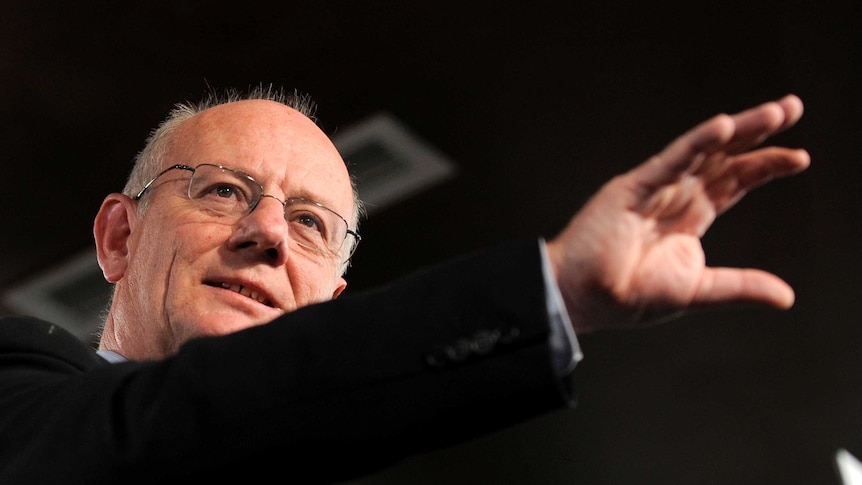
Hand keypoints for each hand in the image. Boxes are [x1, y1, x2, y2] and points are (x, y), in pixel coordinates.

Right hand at [546, 95, 809, 332]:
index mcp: (688, 218)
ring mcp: (654, 188)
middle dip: (759, 133)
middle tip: (792, 107)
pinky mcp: (632, 188)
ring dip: (738, 130)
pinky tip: (723, 127)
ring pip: (703, 151)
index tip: (800, 157)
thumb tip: (786, 296)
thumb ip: (740, 287)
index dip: (765, 166)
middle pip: (724, 158)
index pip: (734, 182)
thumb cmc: (627, 295)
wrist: (583, 297)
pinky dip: (695, 143)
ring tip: (774, 112)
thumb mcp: (697, 291)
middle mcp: (674, 196)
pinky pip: (670, 161)